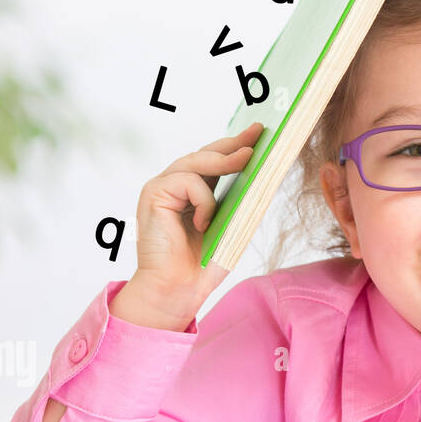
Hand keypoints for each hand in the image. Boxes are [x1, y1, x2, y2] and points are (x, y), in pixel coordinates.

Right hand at [115, 121, 263, 327]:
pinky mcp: (153, 194)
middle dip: (232, 142)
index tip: (258, 131)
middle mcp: (173, 185)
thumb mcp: (232, 223)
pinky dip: (204, 200)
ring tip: (248, 158)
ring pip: (196, 161)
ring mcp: (161, 188)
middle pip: (204, 153)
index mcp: (191, 192)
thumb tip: (267, 174)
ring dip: (225, 161)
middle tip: (257, 133)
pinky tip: (204, 223)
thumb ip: (242, 199)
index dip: (235, 145)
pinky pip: (187, 181)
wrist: (178, 290)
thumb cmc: (202, 262)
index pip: (214, 161)